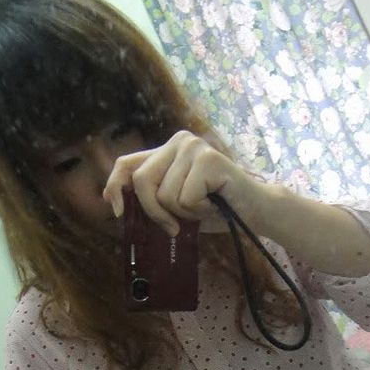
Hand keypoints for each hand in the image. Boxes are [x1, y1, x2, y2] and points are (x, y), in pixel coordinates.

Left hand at [102, 129, 264, 235]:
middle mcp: (178, 141)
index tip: (118, 211)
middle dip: (154, 212)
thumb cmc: (215, 209)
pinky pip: (186, 198)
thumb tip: (117, 204)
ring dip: (184, 213)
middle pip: (142, 181)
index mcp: (166, 150)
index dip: (114, 186)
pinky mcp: (208, 159)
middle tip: (174, 227)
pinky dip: (199, 211)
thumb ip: (152, 197)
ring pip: (165, 195)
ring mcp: (194, 147)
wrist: (254, 211)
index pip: (126, 163)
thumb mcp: (176, 204)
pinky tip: (215, 204)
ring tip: (204, 207)